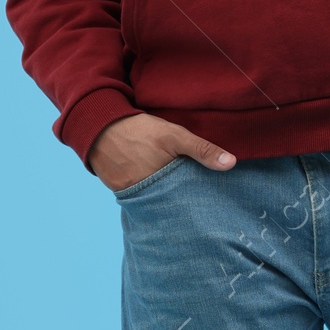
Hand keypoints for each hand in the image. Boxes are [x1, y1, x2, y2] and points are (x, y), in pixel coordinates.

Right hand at [88, 110, 235, 191]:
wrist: (98, 125)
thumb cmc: (139, 129)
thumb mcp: (174, 135)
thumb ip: (202, 149)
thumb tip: (231, 163)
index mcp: (161, 183)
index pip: (186, 201)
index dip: (197, 202)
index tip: (208, 205)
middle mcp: (144, 194)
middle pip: (170, 204)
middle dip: (182, 203)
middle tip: (194, 202)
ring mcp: (129, 194)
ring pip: (154, 201)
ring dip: (164, 199)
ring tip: (176, 195)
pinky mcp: (118, 190)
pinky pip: (139, 196)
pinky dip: (148, 193)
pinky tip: (156, 187)